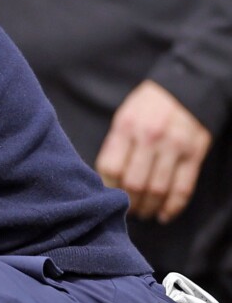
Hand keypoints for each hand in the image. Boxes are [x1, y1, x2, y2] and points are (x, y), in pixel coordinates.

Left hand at [96, 80, 211, 222]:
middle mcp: (150, 137)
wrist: (187, 88)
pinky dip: (173, 206)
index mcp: (127, 127)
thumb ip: (116, 145)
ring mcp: (175, 146)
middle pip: (134, 183)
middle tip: (125, 210)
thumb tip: (106, 180)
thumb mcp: (124, 116)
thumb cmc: (147, 106)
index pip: (111, 167)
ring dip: (148, 207)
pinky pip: (183, 187)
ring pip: (158, 189)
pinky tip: (163, 215)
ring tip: (142, 213)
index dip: (108, 187)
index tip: (107, 195)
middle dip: (127, 203)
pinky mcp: (195, 154)